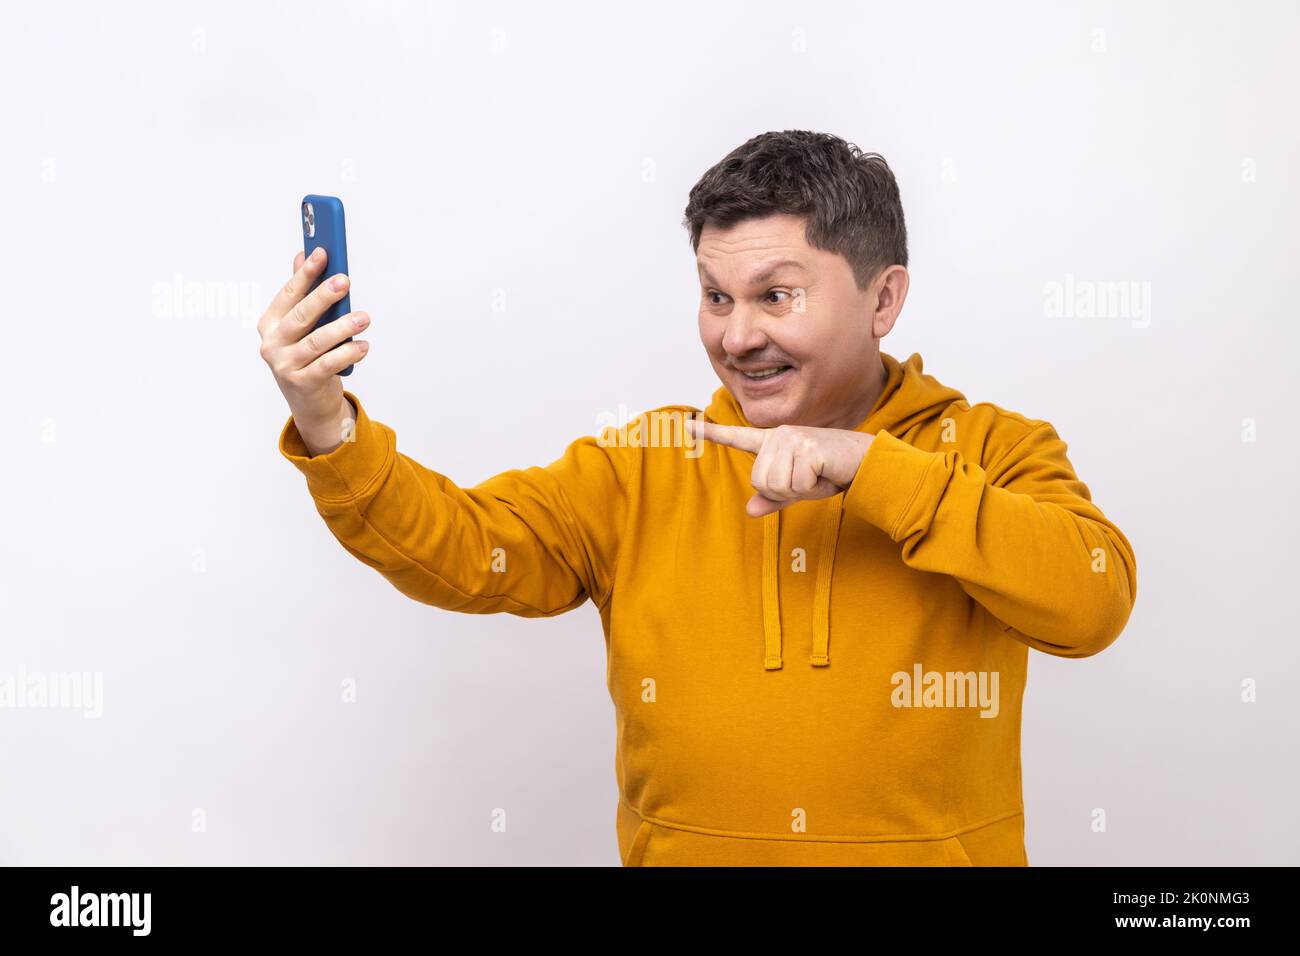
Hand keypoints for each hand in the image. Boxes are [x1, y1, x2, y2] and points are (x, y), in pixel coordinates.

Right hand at [257, 247, 370, 455]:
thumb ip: (303, 294)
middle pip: (301, 316)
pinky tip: (363, 345)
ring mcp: (285, 365)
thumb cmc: (308, 357)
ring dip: (343, 327)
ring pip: (317, 341)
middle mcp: (272, 344)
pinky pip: (328, 364)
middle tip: (344, 280)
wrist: (310, 403)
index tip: (322, 253)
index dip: (305, 274)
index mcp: (270, 325)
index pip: (288, 295)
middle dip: (323, 295)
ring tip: (364, 317)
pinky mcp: (302, 383)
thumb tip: (304, 255)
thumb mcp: (303, 327)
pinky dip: (348, 353)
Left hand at [685, 420, 873, 516]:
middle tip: (807, 478)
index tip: (686, 425)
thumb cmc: (829, 473)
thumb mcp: (799, 488)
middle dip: (784, 490)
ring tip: (816, 473)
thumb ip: (774, 498)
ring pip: (775, 484)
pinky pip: (796, 484)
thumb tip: (750, 510)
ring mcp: (792, 438)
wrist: (863, 461)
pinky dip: (812, 487)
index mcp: (773, 442)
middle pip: (760, 481)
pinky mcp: (807, 447)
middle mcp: (778, 435)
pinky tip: (824, 471)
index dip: (711, 434)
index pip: (737, 438)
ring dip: (798, 489)